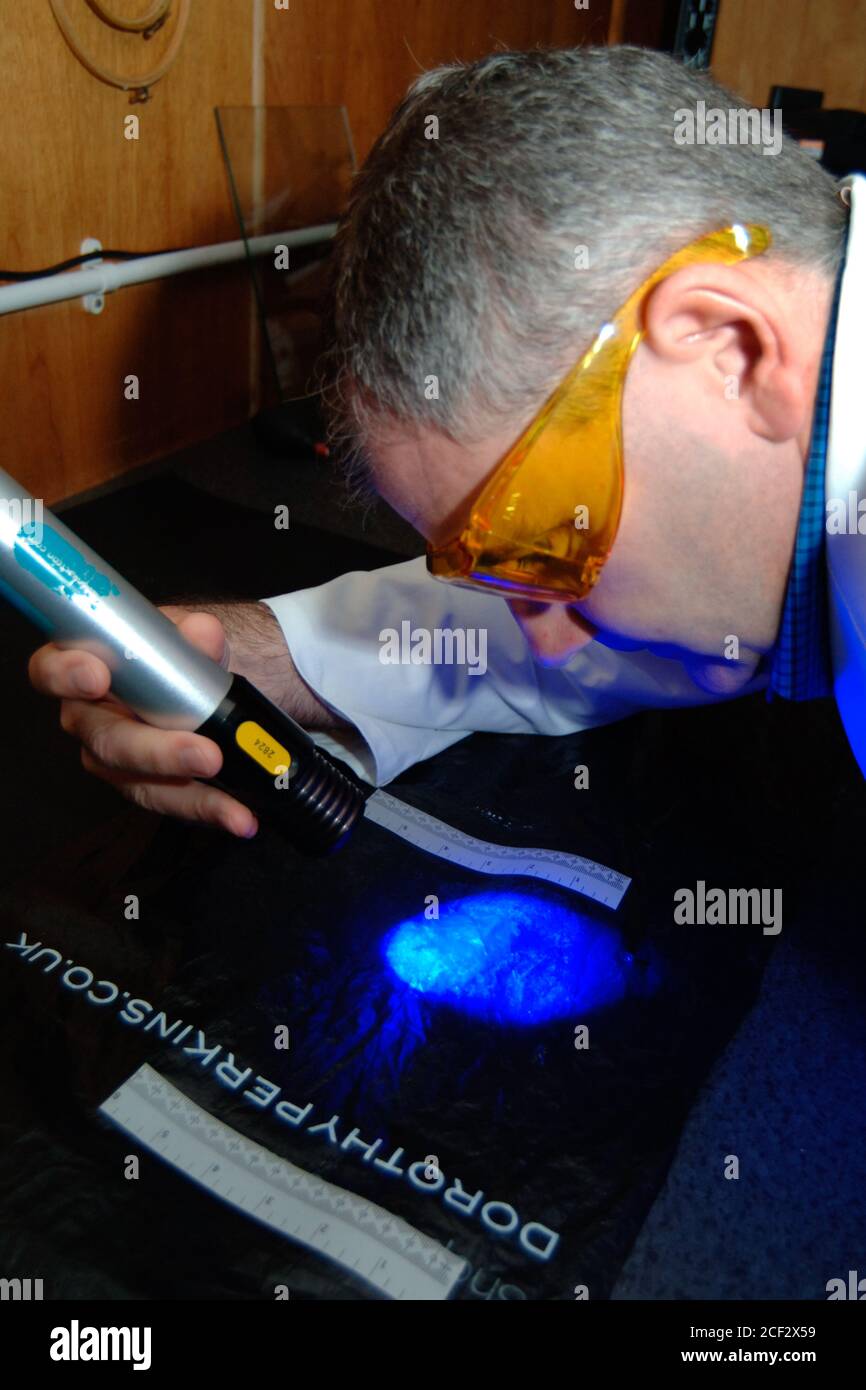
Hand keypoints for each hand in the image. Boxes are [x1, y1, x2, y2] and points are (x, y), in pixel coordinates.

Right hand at [28, 605, 257, 837]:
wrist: (206, 685)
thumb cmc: (178, 654)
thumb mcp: (190, 634)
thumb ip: (194, 631)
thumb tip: (202, 635)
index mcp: (83, 666)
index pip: (50, 669)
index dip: (65, 674)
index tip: (97, 677)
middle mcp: (88, 718)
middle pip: (105, 740)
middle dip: (156, 751)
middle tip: (204, 754)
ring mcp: (113, 758)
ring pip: (137, 781)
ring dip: (189, 794)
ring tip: (232, 804)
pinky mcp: (142, 786)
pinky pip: (169, 801)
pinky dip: (208, 809)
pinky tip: (238, 816)